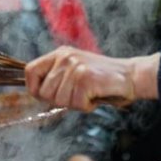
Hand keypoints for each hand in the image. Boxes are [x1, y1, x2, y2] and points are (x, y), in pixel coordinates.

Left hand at [25, 46, 160, 110]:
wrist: (130, 76)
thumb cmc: (101, 79)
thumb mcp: (74, 71)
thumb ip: (57, 79)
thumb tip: (38, 95)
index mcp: (59, 54)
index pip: (30, 71)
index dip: (34, 89)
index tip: (44, 97)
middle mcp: (65, 57)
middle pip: (44, 92)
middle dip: (60, 101)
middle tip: (78, 95)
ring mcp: (75, 66)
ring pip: (60, 100)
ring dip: (75, 103)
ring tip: (89, 93)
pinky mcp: (85, 77)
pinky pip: (76, 103)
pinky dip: (87, 106)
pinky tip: (96, 96)